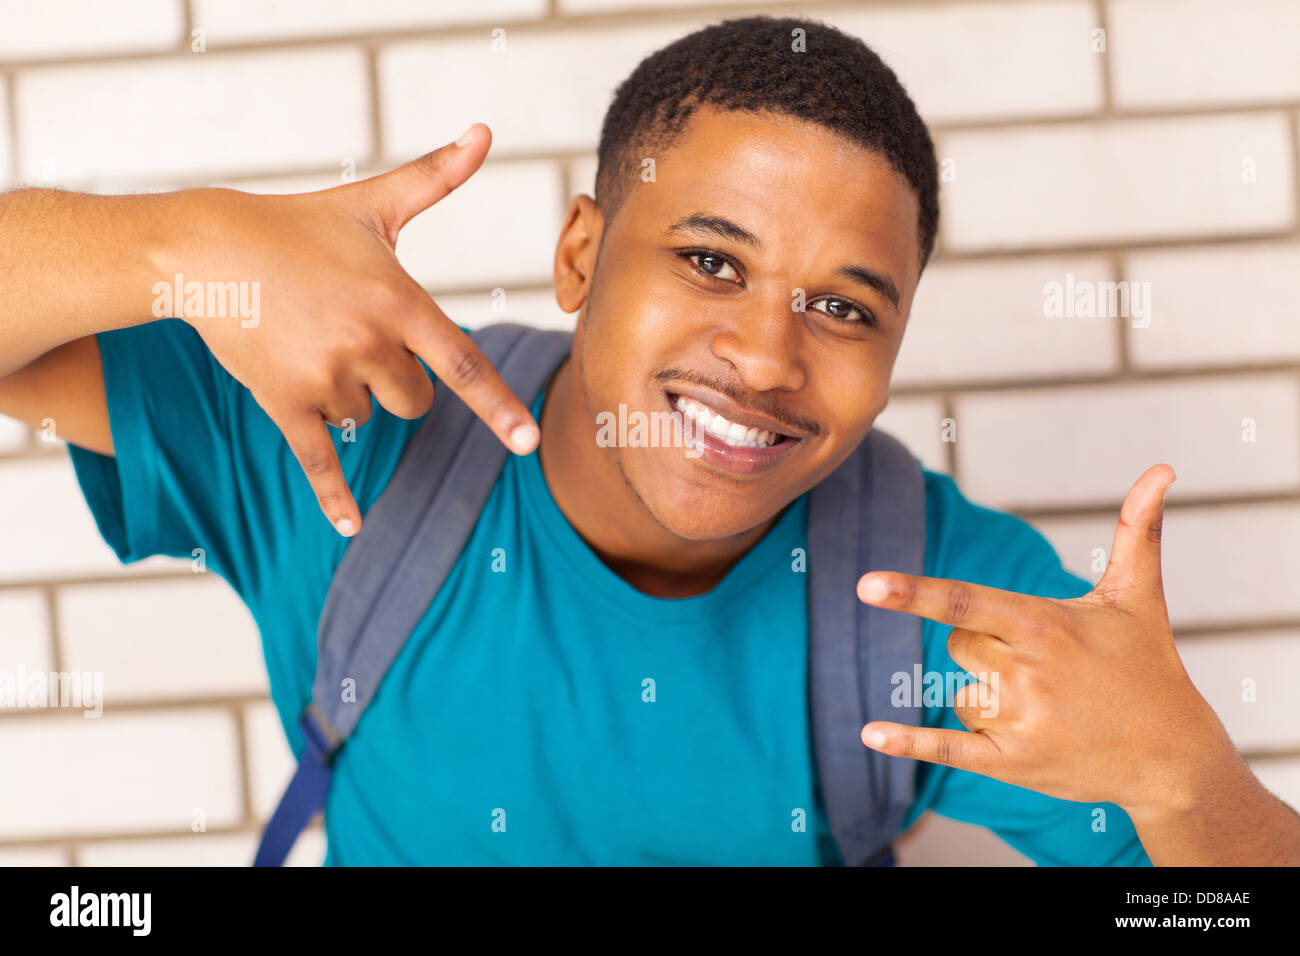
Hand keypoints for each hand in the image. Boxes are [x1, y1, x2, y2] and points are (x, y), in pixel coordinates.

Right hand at [154, 123, 538, 535]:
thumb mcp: (372, 205)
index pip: (462, 363)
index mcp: (397, 302)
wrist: (204, 249)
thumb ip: (435, 178)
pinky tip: (350, 528)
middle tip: (356, 337)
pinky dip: (334, 495)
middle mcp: (366, 346)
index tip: (528, 443)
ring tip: (314, 345)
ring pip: (370, 418)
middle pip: (415, 402)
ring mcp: (323, 379)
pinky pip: (319, 461)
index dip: (498, 407)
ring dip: (355, 397)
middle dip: (399, 383)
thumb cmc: (299, 225)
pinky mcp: (284, 403)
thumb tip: (484, 133)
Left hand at [855, 464, 1236, 817]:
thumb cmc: (1149, 666)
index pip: (965, 602)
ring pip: (958, 691)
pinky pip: (945, 747)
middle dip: (983, 647)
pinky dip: (907, 741)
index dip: (913, 592)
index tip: (867, 584)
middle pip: (956, 644)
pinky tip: (870, 734)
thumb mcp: (1138, 598)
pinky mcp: (1011, 762)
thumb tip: (1163, 467)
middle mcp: (1027, 673)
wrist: (1173, 758)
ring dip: (986, 694)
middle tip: (1039, 663)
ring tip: (1047, 706)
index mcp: (1045, 626)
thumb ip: (1136, 531)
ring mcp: (1018, 721)